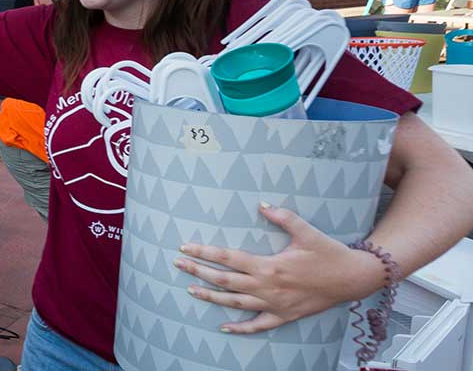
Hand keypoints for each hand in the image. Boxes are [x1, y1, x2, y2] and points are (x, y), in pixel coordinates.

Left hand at [174, 203, 384, 332]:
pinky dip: (241, 328)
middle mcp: (268, 288)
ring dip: (212, 297)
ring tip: (191, 289)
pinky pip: (259, 326)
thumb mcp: (306, 231)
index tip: (184, 248)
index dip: (204, 253)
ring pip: (236, 304)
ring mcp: (275, 305)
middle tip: (177, 264)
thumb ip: (282, 216)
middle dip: (198, 271)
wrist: (354, 279)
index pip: (228, 258)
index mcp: (269, 266)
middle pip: (225, 281)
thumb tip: (261, 204)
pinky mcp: (285, 316)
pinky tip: (225, 328)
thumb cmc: (329, 253)